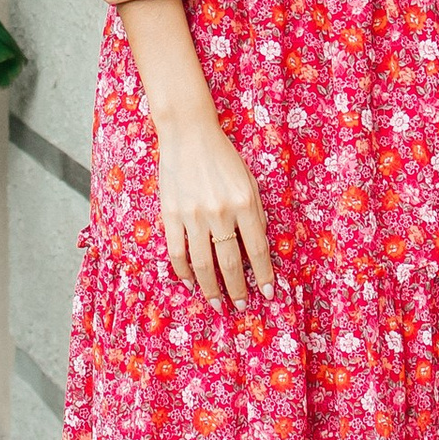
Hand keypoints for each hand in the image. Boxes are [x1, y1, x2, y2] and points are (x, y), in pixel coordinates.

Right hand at [154, 112, 273, 307]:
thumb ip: (255, 213)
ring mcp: (193, 215)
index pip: (257, 249)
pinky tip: (191, 283)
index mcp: (245, 203)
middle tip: (241, 306)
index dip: (263, 274)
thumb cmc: (223, 156)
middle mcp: (220, 212)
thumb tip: (257, 247)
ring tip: (217, 304)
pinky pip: (177, 252)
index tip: (267, 292)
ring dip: (211, 288)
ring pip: (203, 264)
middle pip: (230, 262)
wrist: (188, 133)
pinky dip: (184, 272)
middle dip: (237, 289)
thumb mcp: (249, 180)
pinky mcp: (171, 214)